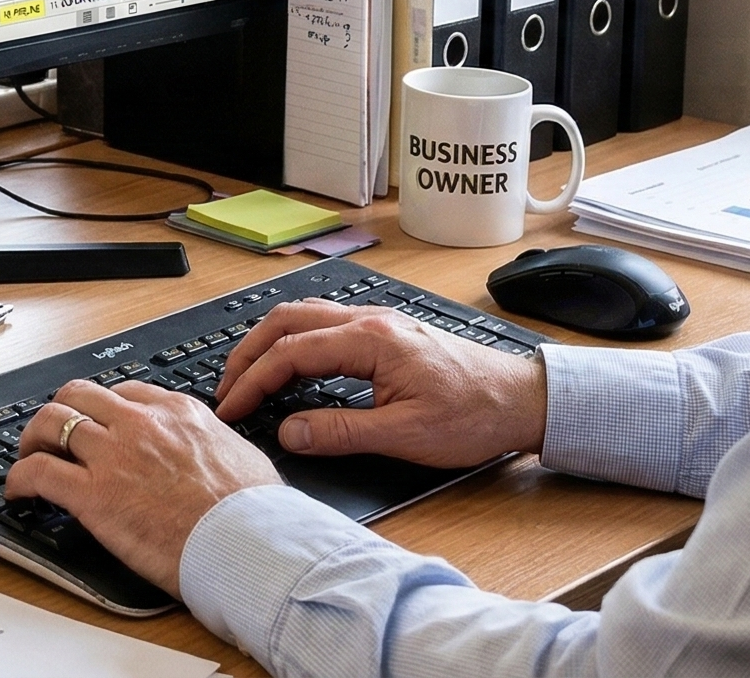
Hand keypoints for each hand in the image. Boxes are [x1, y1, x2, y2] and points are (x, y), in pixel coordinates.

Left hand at [4, 379, 280, 595]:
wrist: (250, 545)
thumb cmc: (256, 513)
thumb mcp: (240, 455)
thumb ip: (214, 445)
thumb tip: (214, 453)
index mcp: (177, 412)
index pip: (124, 392)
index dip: (102, 409)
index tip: (97, 425)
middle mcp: (139, 424)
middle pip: (79, 395)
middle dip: (61, 411)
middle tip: (53, 435)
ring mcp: (113, 456)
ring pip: (50, 422)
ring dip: (33, 439)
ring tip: (28, 457)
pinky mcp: (93, 495)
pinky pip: (38, 472)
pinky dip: (18, 478)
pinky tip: (17, 491)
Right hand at [215, 298, 547, 466]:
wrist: (523, 400)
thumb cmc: (474, 414)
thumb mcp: (405, 434)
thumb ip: (340, 432)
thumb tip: (290, 433)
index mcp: (370, 339)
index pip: (291, 353)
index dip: (253, 381)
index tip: (232, 408)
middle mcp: (369, 320)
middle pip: (287, 320)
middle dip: (248, 353)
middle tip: (226, 389)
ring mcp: (378, 322)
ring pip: (304, 316)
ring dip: (269, 342)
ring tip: (248, 375)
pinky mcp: (386, 333)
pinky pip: (324, 324)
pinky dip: (294, 341)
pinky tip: (291, 365)